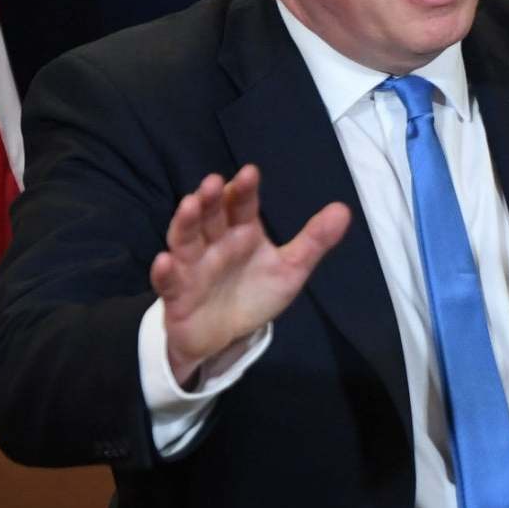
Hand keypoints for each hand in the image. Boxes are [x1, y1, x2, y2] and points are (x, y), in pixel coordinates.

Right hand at [150, 165, 351, 386]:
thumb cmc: (254, 292)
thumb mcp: (290, 268)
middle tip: (214, 181)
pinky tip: (164, 260)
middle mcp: (214, 243)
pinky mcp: (177, 295)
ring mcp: (192, 267)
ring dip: (185, 222)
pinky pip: (168, 282)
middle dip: (211, 199)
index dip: (244, 190)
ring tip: (189, 205)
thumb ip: (314, 241)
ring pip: (185, 240)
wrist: (224, 334)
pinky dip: (164, 272)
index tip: (250, 173)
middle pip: (210, 216)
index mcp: (241, 232)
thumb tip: (344, 209)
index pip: (241, 206)